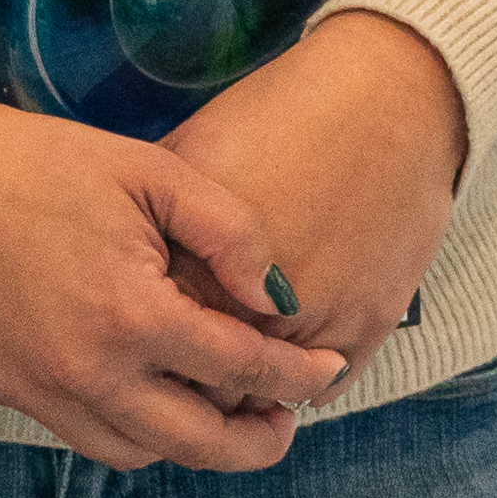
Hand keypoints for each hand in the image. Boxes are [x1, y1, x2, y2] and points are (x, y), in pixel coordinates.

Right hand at [0, 53, 345, 471]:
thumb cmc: (37, 162)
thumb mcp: (151, 172)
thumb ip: (232, 234)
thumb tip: (279, 298)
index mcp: (132, 315)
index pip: (244, 370)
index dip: (300, 376)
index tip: (328, 371)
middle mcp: (87, 371)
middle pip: (200, 444)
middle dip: (258, 440)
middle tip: (286, 418)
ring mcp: (39, 389)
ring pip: (142, 452)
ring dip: (192, 442)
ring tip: (219, 408)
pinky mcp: (4, 390)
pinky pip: (86, 435)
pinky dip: (133, 429)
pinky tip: (149, 389)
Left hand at [159, 14, 467, 373]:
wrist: (382, 101)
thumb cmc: (276, 120)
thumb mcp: (186, 159)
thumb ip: (149, 224)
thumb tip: (114, 266)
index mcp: (195, 265)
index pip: (152, 349)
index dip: (143, 355)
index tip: (141, 348)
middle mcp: (251, 306)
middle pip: (204, 385)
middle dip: (189, 386)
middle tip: (184, 372)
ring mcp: (317, 321)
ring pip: (266, 396)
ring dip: (248, 392)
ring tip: (234, 372)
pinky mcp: (370, 323)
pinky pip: (327, 386)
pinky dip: (304, 383)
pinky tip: (287, 363)